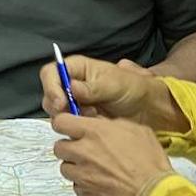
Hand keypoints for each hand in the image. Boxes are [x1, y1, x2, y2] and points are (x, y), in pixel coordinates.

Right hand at [40, 55, 174, 128]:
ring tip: (91, 117)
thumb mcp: (114, 84)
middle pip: (49, 94)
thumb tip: (72, 88)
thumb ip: (92, 87)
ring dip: (69, 117)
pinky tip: (93, 124)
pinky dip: (77, 126)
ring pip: (56, 111)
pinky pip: (69, 124)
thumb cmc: (132, 88)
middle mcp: (71, 83)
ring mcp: (74, 102)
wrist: (146, 107)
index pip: (51, 73)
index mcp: (77, 68)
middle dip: (58, 106)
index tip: (61, 103)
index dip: (51, 87)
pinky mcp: (79, 117)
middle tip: (75, 115)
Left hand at [52, 115, 172, 195]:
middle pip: (59, 147)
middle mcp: (84, 152)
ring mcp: (83, 175)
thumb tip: (103, 123)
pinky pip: (76, 186)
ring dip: (75, 166)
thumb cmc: (150, 163)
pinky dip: (84, 183)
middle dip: (69, 146)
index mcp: (94, 132)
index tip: (69, 124)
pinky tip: (97, 180)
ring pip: (65, 168)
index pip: (60, 122)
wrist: (154, 191)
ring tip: (91, 165)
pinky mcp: (86, 193)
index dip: (64, 123)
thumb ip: (113, 123)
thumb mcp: (136, 130)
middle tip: (81, 147)